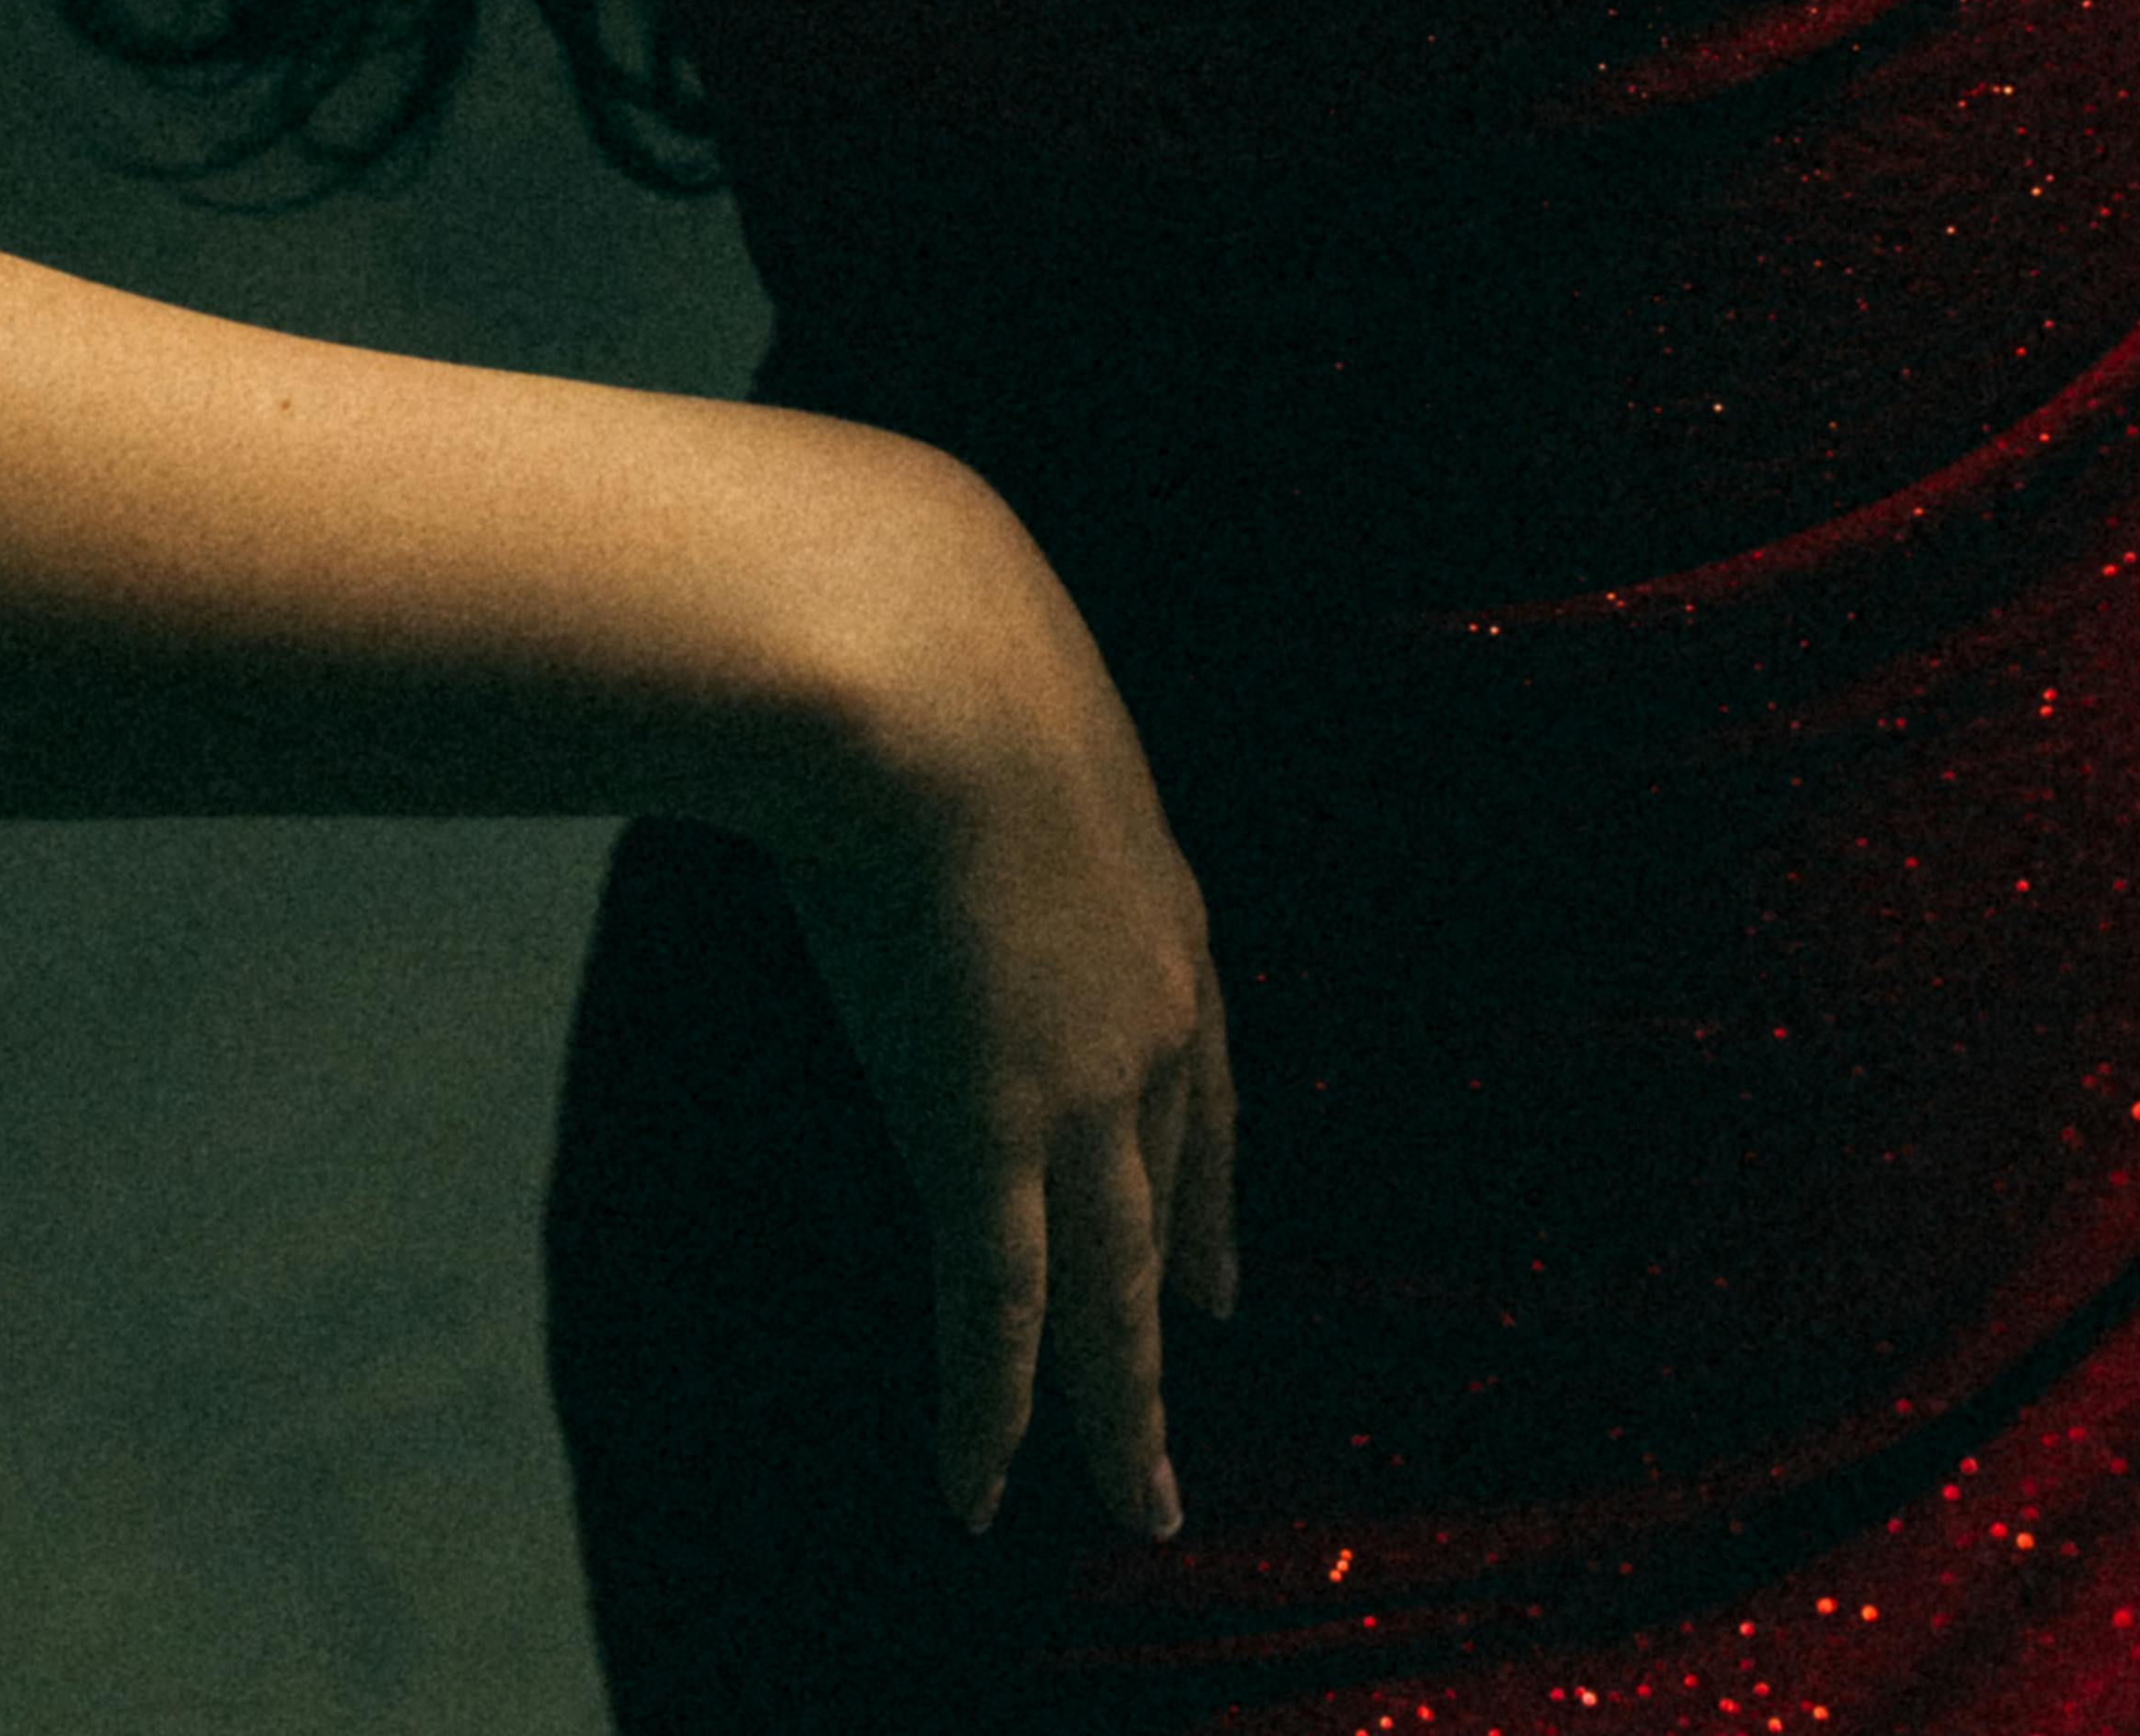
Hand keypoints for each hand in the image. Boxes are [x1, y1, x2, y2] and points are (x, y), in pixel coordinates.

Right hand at [756, 431, 1240, 1547]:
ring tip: (1137, 1503)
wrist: (919, 654)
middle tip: (1177, 1400)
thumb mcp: (998, 711)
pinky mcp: (991, 1133)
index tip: (1220, 1271)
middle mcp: (1152, 1013)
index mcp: (1161, 907)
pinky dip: (990, 1409)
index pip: (1205, 1086)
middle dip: (1175, 1310)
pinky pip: (998, 1314)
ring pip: (1110, 1293)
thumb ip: (984, 756)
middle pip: (1172, 1203)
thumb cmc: (932, 637)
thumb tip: (919, 719)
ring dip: (1117, 1410)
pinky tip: (981, 1490)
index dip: (1210, 1188)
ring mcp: (1080, 1085)